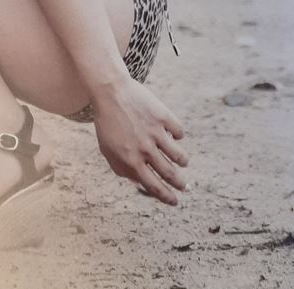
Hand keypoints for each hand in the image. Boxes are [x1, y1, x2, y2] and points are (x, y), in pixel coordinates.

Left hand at [91, 76, 187, 205]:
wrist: (110, 91)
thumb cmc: (107, 123)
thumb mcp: (107, 150)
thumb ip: (121, 168)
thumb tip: (137, 181)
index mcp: (131, 161)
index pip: (153, 186)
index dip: (166, 196)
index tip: (174, 201)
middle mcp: (144, 149)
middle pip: (169, 173)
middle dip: (180, 184)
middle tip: (186, 188)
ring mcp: (155, 132)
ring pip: (178, 155)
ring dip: (182, 161)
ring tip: (183, 162)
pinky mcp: (162, 116)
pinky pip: (178, 131)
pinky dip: (178, 135)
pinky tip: (176, 135)